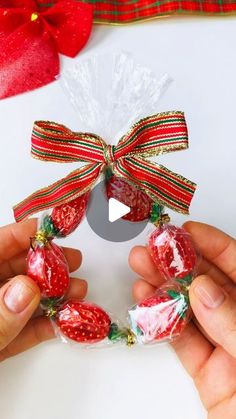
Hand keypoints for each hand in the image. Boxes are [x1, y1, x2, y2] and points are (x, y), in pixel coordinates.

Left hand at [0, 219, 86, 361]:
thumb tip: (26, 290)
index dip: (23, 234)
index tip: (50, 228)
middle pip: (16, 270)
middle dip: (48, 265)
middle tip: (73, 262)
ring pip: (23, 300)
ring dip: (53, 296)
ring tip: (78, 293)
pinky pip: (23, 331)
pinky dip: (45, 326)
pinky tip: (65, 322)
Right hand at [129, 222, 235, 418]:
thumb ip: (233, 324)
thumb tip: (204, 289)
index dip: (215, 245)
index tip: (187, 232)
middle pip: (211, 284)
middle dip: (179, 262)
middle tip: (155, 247)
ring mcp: (227, 348)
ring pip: (191, 310)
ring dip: (163, 286)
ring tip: (141, 266)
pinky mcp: (208, 373)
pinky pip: (182, 341)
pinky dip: (161, 321)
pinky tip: (145, 300)